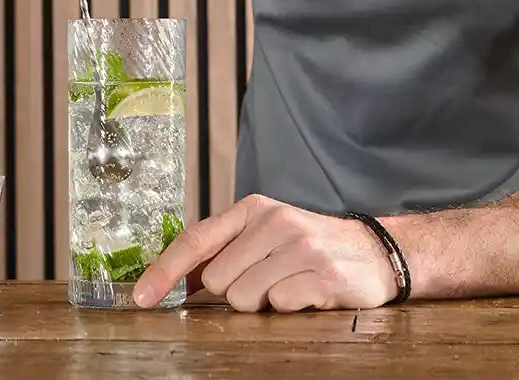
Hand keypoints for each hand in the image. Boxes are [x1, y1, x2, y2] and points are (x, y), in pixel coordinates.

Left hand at [132, 194, 399, 311]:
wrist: (377, 251)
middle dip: (235, 292)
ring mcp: (301, 247)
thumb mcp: (265, 236)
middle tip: (266, 281)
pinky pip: (280, 306)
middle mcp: (275, 222)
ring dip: (262, 304)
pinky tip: (307, 294)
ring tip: (287, 287)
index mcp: (253, 210)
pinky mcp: (324, 276)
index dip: (164, 271)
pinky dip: (289, 308)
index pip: (196, 240)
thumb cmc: (310, 246)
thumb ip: (223, 253)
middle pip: (219, 280)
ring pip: (246, 298)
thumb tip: (174, 282)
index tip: (141, 297)